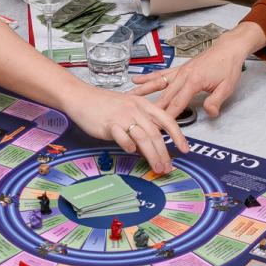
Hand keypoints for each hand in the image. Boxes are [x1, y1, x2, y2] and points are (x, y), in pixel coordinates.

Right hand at [65, 86, 187, 173]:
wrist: (81, 97)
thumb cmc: (104, 105)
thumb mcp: (128, 109)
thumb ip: (141, 125)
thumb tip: (151, 147)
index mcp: (143, 104)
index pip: (167, 120)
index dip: (179, 136)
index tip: (185, 150)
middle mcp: (136, 109)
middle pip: (156, 134)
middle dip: (164, 153)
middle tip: (168, 167)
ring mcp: (122, 116)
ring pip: (143, 138)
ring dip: (152, 156)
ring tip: (157, 167)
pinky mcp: (109, 124)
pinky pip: (123, 138)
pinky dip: (129, 146)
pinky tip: (131, 152)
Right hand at [132, 22, 262, 116]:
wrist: (228, 48)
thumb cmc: (228, 66)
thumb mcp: (227, 87)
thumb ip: (216, 101)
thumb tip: (210, 113)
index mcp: (193, 81)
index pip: (178, 103)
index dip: (167, 116)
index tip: (157, 126)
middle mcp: (183, 76)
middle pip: (164, 95)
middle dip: (151, 108)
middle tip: (137, 118)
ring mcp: (179, 71)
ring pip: (157, 83)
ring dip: (143, 91)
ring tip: (128, 96)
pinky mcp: (179, 69)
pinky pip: (161, 74)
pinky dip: (148, 77)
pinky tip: (136, 80)